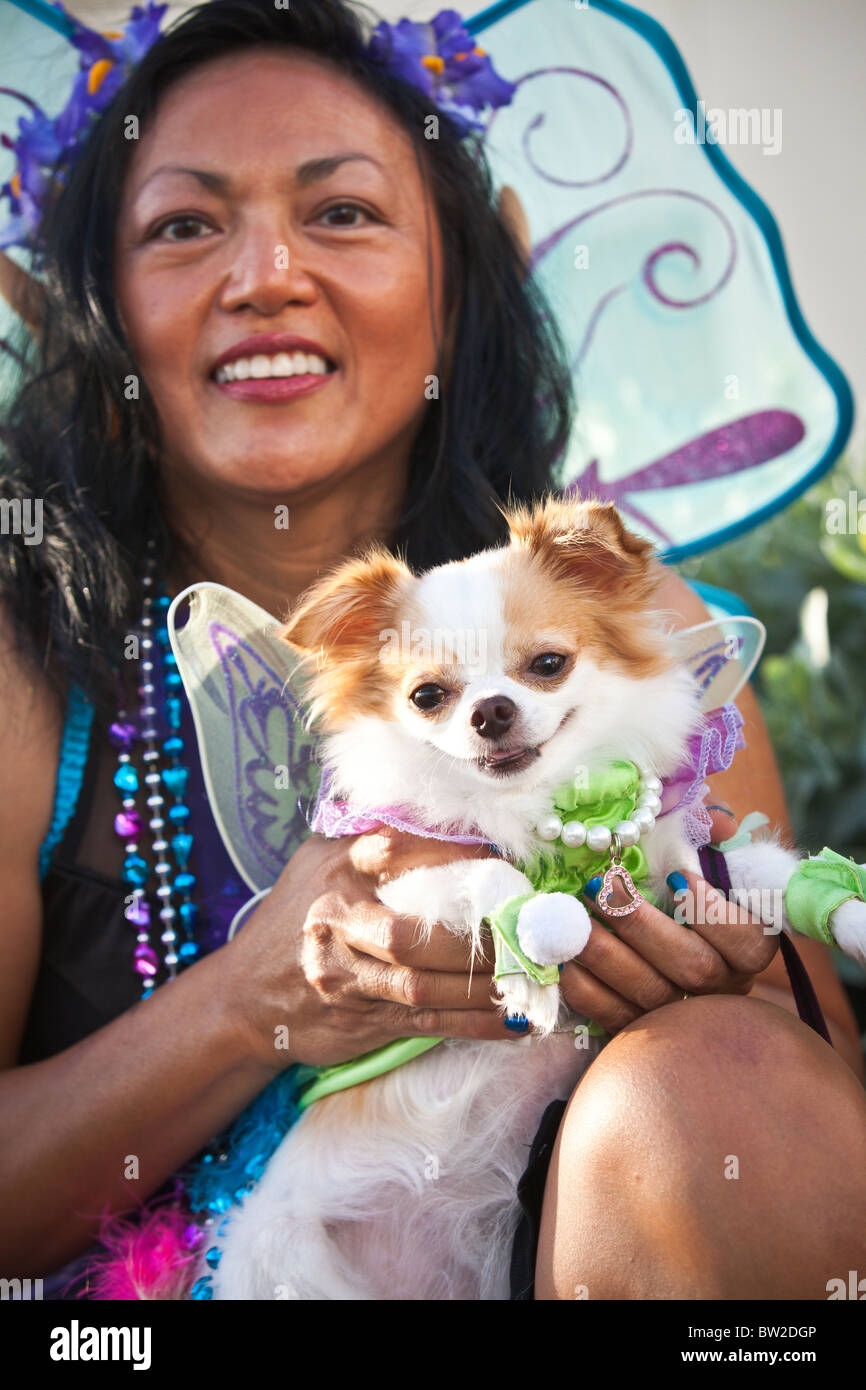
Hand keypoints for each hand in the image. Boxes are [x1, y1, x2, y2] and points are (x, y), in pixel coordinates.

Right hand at [220, 826, 526, 1070]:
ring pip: (423, 983)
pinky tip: (514, 1020)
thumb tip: (444, 817)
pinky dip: (475, 1023)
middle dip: (477, 935)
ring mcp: (344, 976)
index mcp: (334, 868)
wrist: (244, 997)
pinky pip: (427, 1021)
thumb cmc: (298, 919)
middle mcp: (336, 920)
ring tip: (534, 974)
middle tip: (527, 930)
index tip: (503, 859)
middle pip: (412, 931)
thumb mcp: (319, 863)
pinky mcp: (359, 1018)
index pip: (397, 849)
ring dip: (485, 983)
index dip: (455, 852)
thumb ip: (370, 837)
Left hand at [558, 808, 779, 1035]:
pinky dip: (584, 985)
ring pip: (649, 993)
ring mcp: (679, 1016)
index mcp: (744, 951)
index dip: (713, 913)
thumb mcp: (703, 858)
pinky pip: (612, 1016)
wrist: (644, 945)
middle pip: (692, 967)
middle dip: (640, 923)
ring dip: (604, 951)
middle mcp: (719, 988)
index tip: (676, 876)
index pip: (748, 942)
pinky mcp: (638, 1032)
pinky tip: (564, 954)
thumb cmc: (679, 891)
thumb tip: (718, 823)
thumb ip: (713, 835)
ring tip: (571, 915)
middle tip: (598, 886)